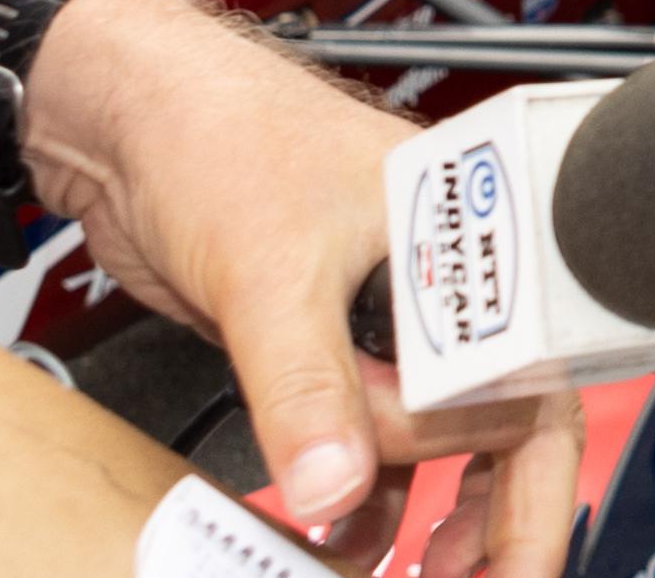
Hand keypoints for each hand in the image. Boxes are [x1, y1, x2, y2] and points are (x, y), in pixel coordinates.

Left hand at [19, 0, 579, 573]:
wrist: (124, 122)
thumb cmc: (222, 135)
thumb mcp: (270, 271)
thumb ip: (305, 388)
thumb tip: (333, 487)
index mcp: (476, 239)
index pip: (531, 377)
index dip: (523, 473)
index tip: (508, 560)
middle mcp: (447, 285)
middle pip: (509, 423)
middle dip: (500, 520)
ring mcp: (389, 322)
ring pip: (442, 445)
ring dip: (428, 520)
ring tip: (419, 576)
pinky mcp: (329, 350)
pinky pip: (369, 445)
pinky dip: (360, 502)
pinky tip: (345, 544)